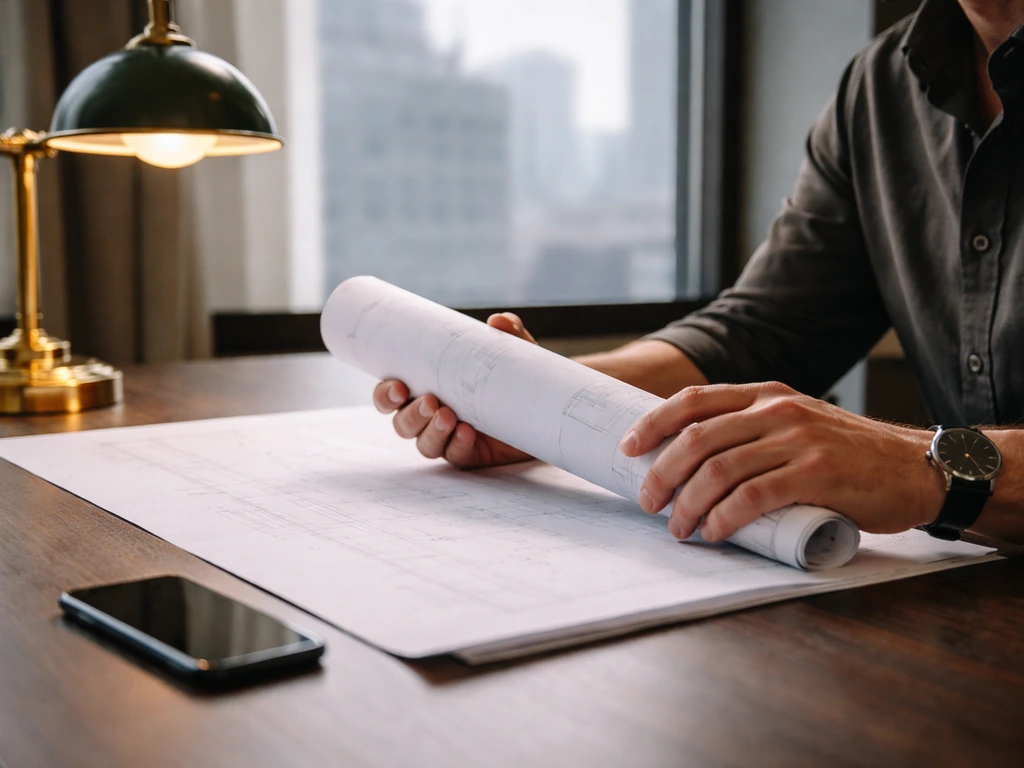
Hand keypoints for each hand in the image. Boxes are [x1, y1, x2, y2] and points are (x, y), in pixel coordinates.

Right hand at [372, 313, 534, 468]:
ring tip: (449, 416)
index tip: (397, 386)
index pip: (391, 396)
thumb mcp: (511, 351)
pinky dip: (457, 445)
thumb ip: (507, 333)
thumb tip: (499, 320)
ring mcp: (448, 438)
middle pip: (402, 424)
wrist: (542, 408)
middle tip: (430, 401)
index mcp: (426, 388)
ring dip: (431, 431)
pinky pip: (455, 456)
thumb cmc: (513, 375)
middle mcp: (430, 417)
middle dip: (410, 415)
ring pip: (424, 444)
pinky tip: (467, 432)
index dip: (385, 395)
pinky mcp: (469, 454)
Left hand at [619, 381, 945, 541]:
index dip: (653, 423)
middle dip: (662, 473)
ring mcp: (796, 439)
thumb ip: (755, 432)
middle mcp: (776, 409)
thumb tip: (694, 462)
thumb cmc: (847, 455)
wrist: (915, 468)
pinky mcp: (816, 473)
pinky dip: (725, 518)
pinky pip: (754, 496)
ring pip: (719, 469)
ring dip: (688, 504)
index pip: (694, 400)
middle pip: (697, 438)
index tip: (628, 447)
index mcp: (766, 394)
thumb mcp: (797, 425)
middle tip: (649, 502)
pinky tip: (715, 532)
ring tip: (680, 528)